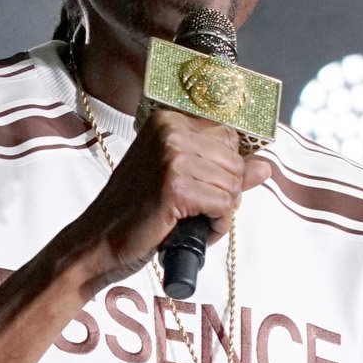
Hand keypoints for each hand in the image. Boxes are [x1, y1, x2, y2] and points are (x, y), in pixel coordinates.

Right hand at [64, 106, 274, 292]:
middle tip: (196, 209)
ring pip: (233, 185)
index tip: (203, 186)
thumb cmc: (134, 213)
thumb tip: (264, 165)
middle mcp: (171, 131)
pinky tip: (192, 229)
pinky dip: (216, 226)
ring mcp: (173, 157)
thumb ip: (222, 169)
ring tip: (191, 220)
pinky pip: (224, 206)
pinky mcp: (176, 186)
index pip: (228, 137)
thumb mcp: (179, 181)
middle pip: (235, 161)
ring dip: (220, 212)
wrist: (98, 241)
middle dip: (226, 193)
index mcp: (168, 121)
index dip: (224, 169)